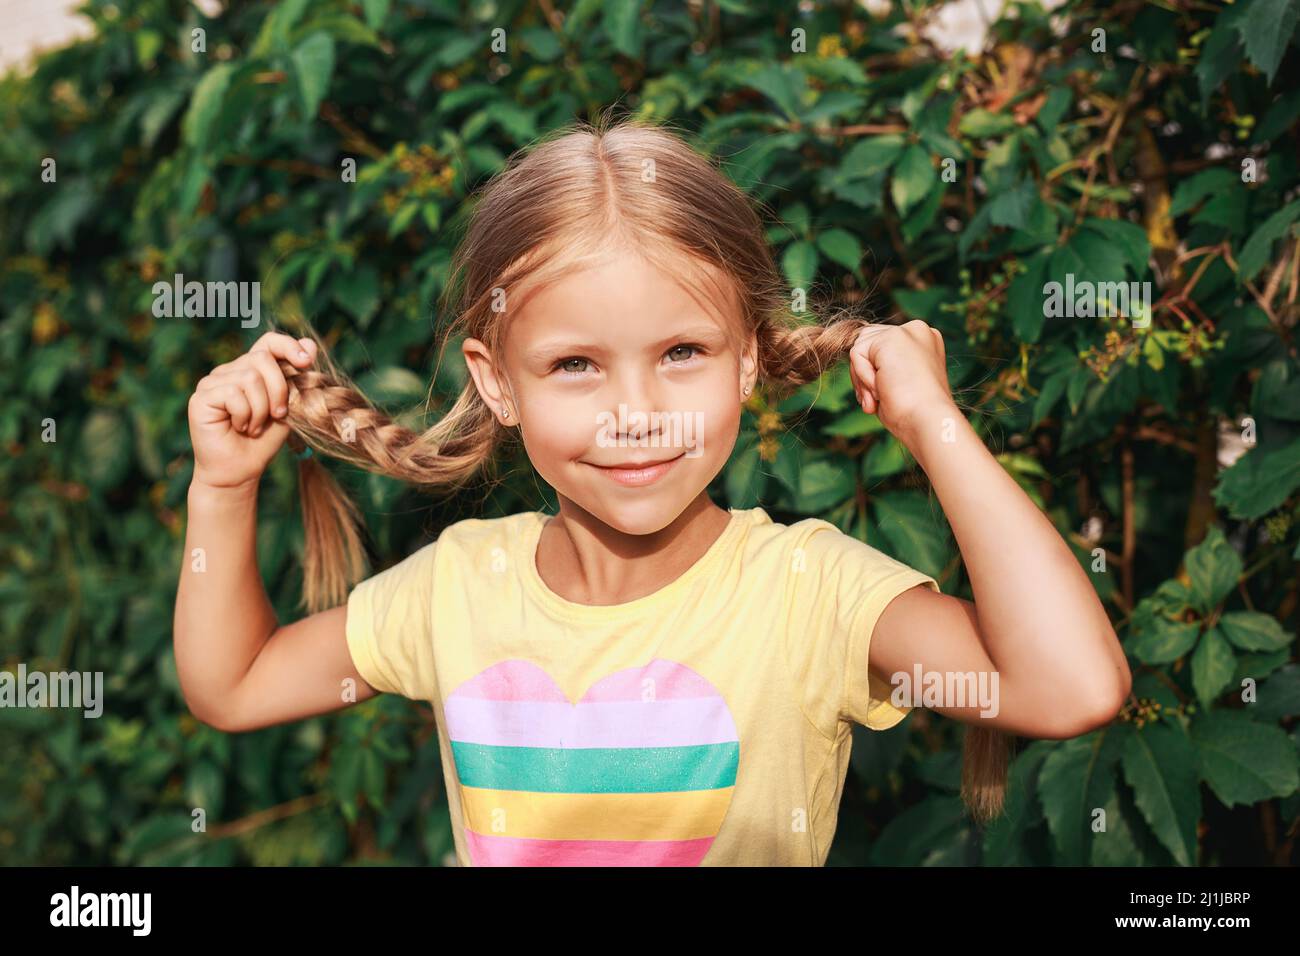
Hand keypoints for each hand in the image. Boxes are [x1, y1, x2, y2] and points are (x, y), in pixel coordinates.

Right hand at [188, 332, 317, 490]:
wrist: (240, 471)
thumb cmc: (263, 441)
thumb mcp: (288, 407)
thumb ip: (296, 378)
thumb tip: (311, 344)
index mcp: (249, 369)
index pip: (268, 342)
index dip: (288, 346)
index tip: (306, 362)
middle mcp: (228, 371)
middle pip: (262, 358)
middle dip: (279, 389)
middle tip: (278, 415)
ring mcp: (212, 382)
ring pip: (249, 378)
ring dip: (261, 409)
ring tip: (254, 427)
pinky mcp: (201, 397)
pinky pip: (233, 393)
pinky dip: (245, 415)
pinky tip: (240, 428)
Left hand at [848, 320, 957, 444]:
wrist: (927, 421)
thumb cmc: (912, 414)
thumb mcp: (896, 385)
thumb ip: (881, 368)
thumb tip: (857, 365)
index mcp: (923, 343)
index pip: (879, 349)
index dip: (873, 376)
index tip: (886, 398)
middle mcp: (917, 332)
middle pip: (867, 345)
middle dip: (864, 377)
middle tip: (877, 402)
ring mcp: (906, 331)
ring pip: (859, 349)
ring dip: (863, 380)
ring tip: (881, 396)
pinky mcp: (892, 335)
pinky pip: (856, 354)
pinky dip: (862, 378)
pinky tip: (882, 389)